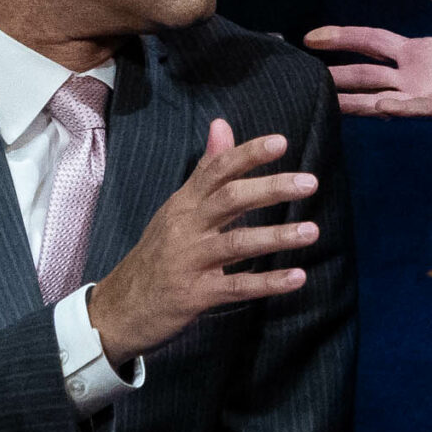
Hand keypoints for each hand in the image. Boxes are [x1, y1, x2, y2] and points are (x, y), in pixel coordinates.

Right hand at [87, 118, 317, 365]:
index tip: (281, 142)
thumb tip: (222, 124)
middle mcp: (186, 227)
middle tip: (310, 183)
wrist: (119, 308)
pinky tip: (297, 277)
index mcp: (184, 204)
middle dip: (270, 189)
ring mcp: (190, 261)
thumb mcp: (176, 209)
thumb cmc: (157, 255)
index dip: (248, 154)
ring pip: (237, 243)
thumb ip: (204, 170)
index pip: (216, 169)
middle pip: (229, 199)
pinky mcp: (195, 295)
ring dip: (276, 236)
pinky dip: (268, 282)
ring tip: (312, 231)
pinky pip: (236, 286)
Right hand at [304, 0, 431, 121]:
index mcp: (420, 51)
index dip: (342, 38)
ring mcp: (429, 95)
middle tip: (303, 73)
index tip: (312, 36)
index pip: (371, 42)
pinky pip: (413, 109)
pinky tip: (371, 108)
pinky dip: (392, 108)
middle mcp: (418, 75)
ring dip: (353, 98)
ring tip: (322, 99)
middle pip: (366, 73)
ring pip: (380, 98)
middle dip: (336, 73)